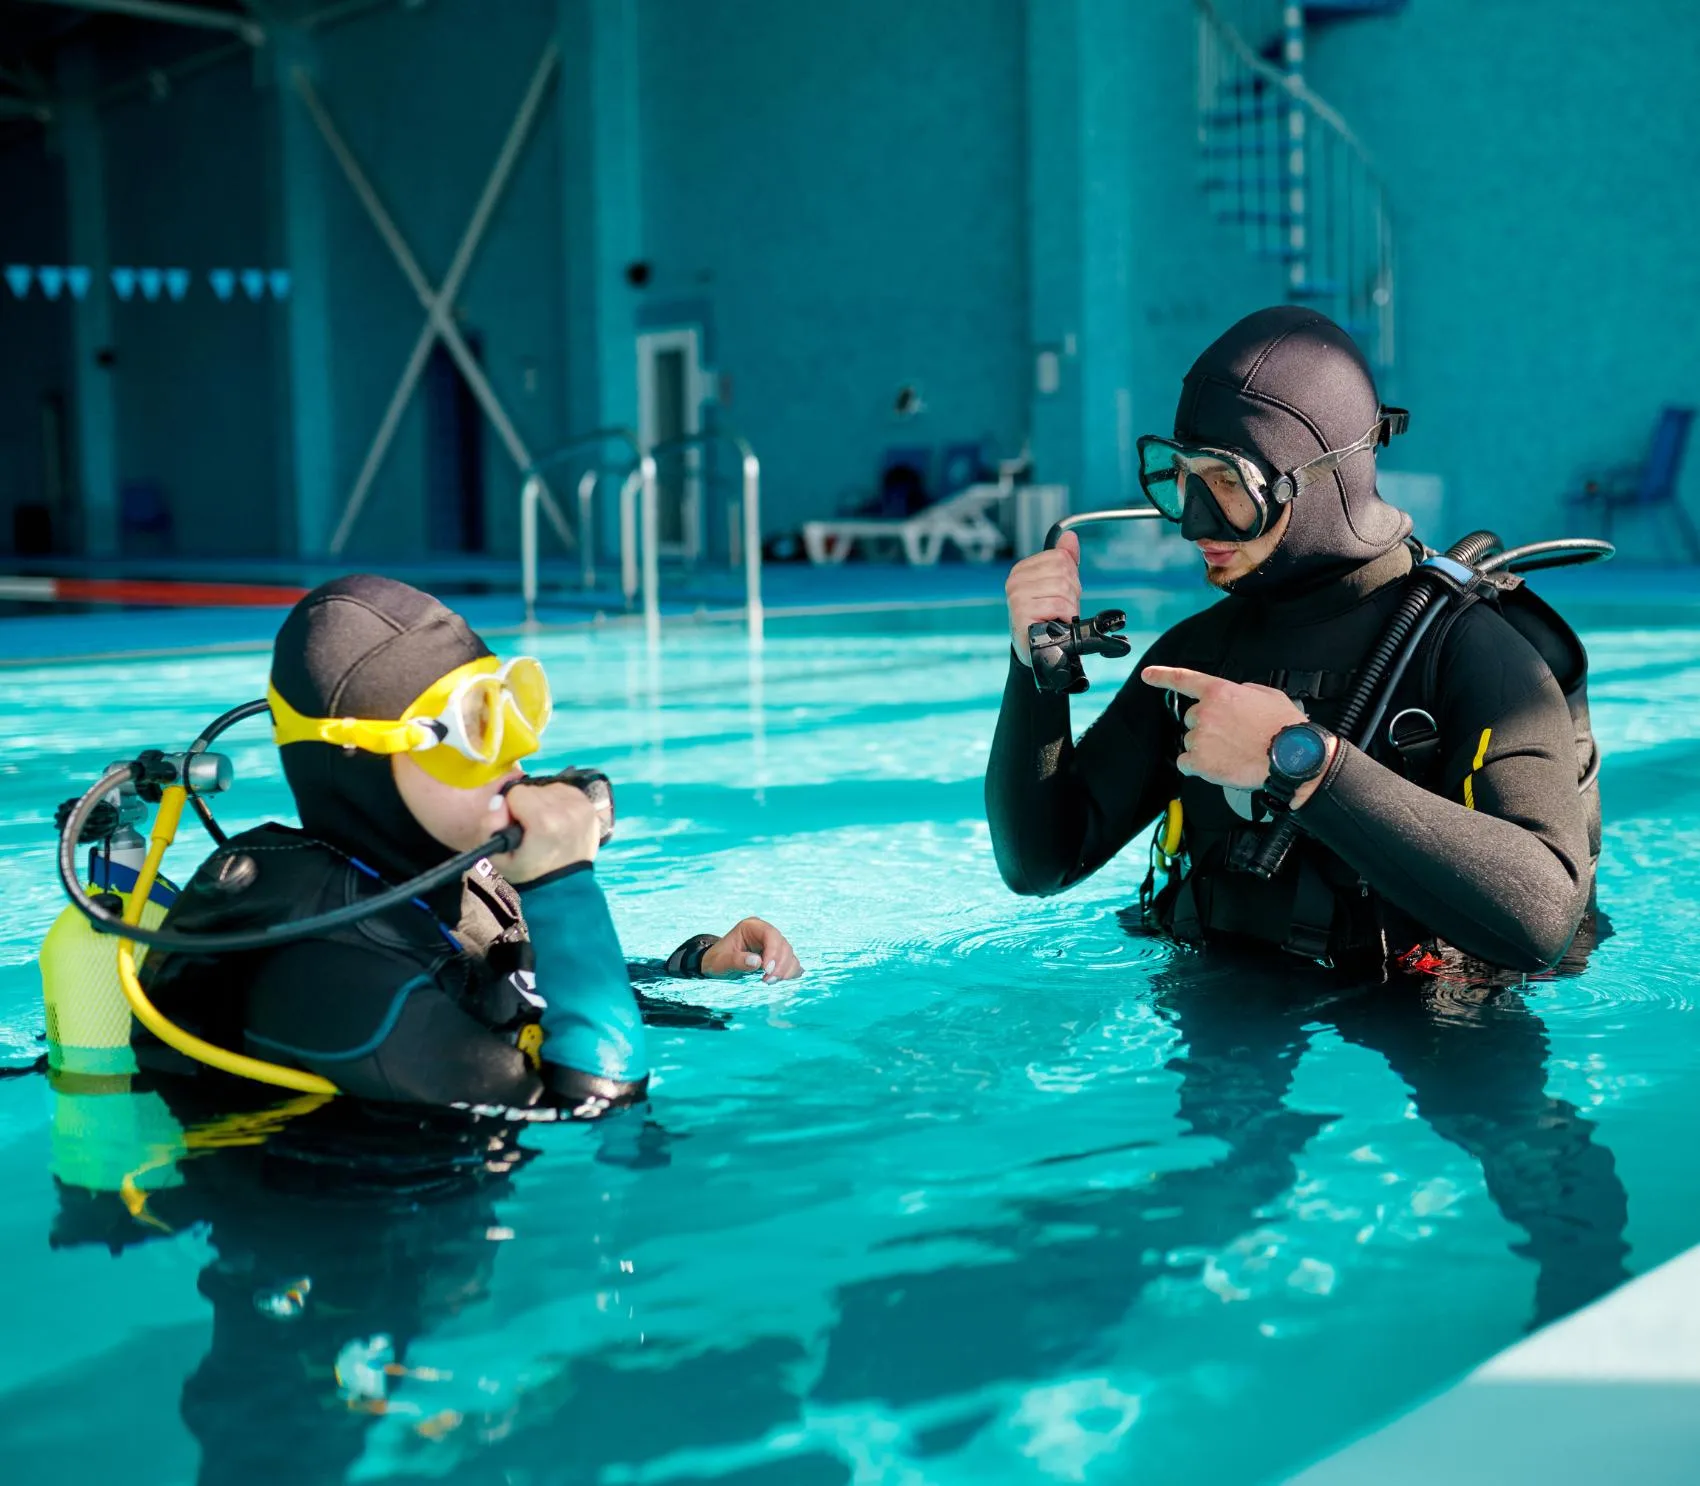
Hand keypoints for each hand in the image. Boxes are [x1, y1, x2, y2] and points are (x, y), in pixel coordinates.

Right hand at [491, 781, 603, 883]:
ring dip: (543, 803)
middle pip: (533, 789)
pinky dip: (558, 802)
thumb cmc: (528, 872)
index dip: (511, 809)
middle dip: (527, 806)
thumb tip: (500, 800)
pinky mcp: (590, 807)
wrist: (563, 886)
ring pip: (549, 788)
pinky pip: (565, 791)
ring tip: (545, 827)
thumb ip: (490, 825)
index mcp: (544, 821)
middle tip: (531, 830)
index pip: (515, 792)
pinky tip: (557, 822)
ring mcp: (582, 808)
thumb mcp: (498, 857)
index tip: (517, 827)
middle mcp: (567, 810)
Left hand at [699, 918, 802, 982]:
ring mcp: (772, 945)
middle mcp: (764, 933)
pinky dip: (789, 972)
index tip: (767, 970)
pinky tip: (781, 980)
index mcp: (751, 927)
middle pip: (783, 945)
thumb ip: (737, 961)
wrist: (716, 966)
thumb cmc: (716, 961)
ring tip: (770, 982)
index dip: (773, 951)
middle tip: (768, 980)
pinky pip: (790, 963)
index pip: (770, 934)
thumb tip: (757, 962)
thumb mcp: (721, 962)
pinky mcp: (776, 958)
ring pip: (789, 955)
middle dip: (780, 964)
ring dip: (785, 970)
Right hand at [1005, 531, 1080, 665]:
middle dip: (1071, 594)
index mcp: (1022, 569)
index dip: (1071, 578)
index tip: (1063, 595)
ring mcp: (1016, 596)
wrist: (1036, 650)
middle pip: (1063, 572)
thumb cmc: (1046, 618)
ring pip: (1062, 588)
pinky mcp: (1021, 612)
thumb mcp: (1057, 586)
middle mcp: (1016, 580)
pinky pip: (1057, 605)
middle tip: (1061, 610)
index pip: (1060, 557)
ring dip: (1069, 607)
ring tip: (1058, 617)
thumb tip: (1069, 536)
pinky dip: (1064, 616)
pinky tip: (1056, 624)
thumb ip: (1064, 560)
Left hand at [1141, 664, 1309, 789]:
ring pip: (1191, 742)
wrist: (1292, 757)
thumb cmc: (1285, 728)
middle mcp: (1205, 712)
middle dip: (1207, 727)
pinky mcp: (1199, 762)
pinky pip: (1186, 763)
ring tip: (1233, 752)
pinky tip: (1219, 765)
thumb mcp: (1268, 695)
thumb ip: (1244, 691)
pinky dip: (1198, 766)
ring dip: (1206, 747)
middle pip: (1192, 719)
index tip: (1148, 675)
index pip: (1184, 680)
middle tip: (1232, 736)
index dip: (1162, 676)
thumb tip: (1237, 694)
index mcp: (1220, 691)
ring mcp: (1200, 737)